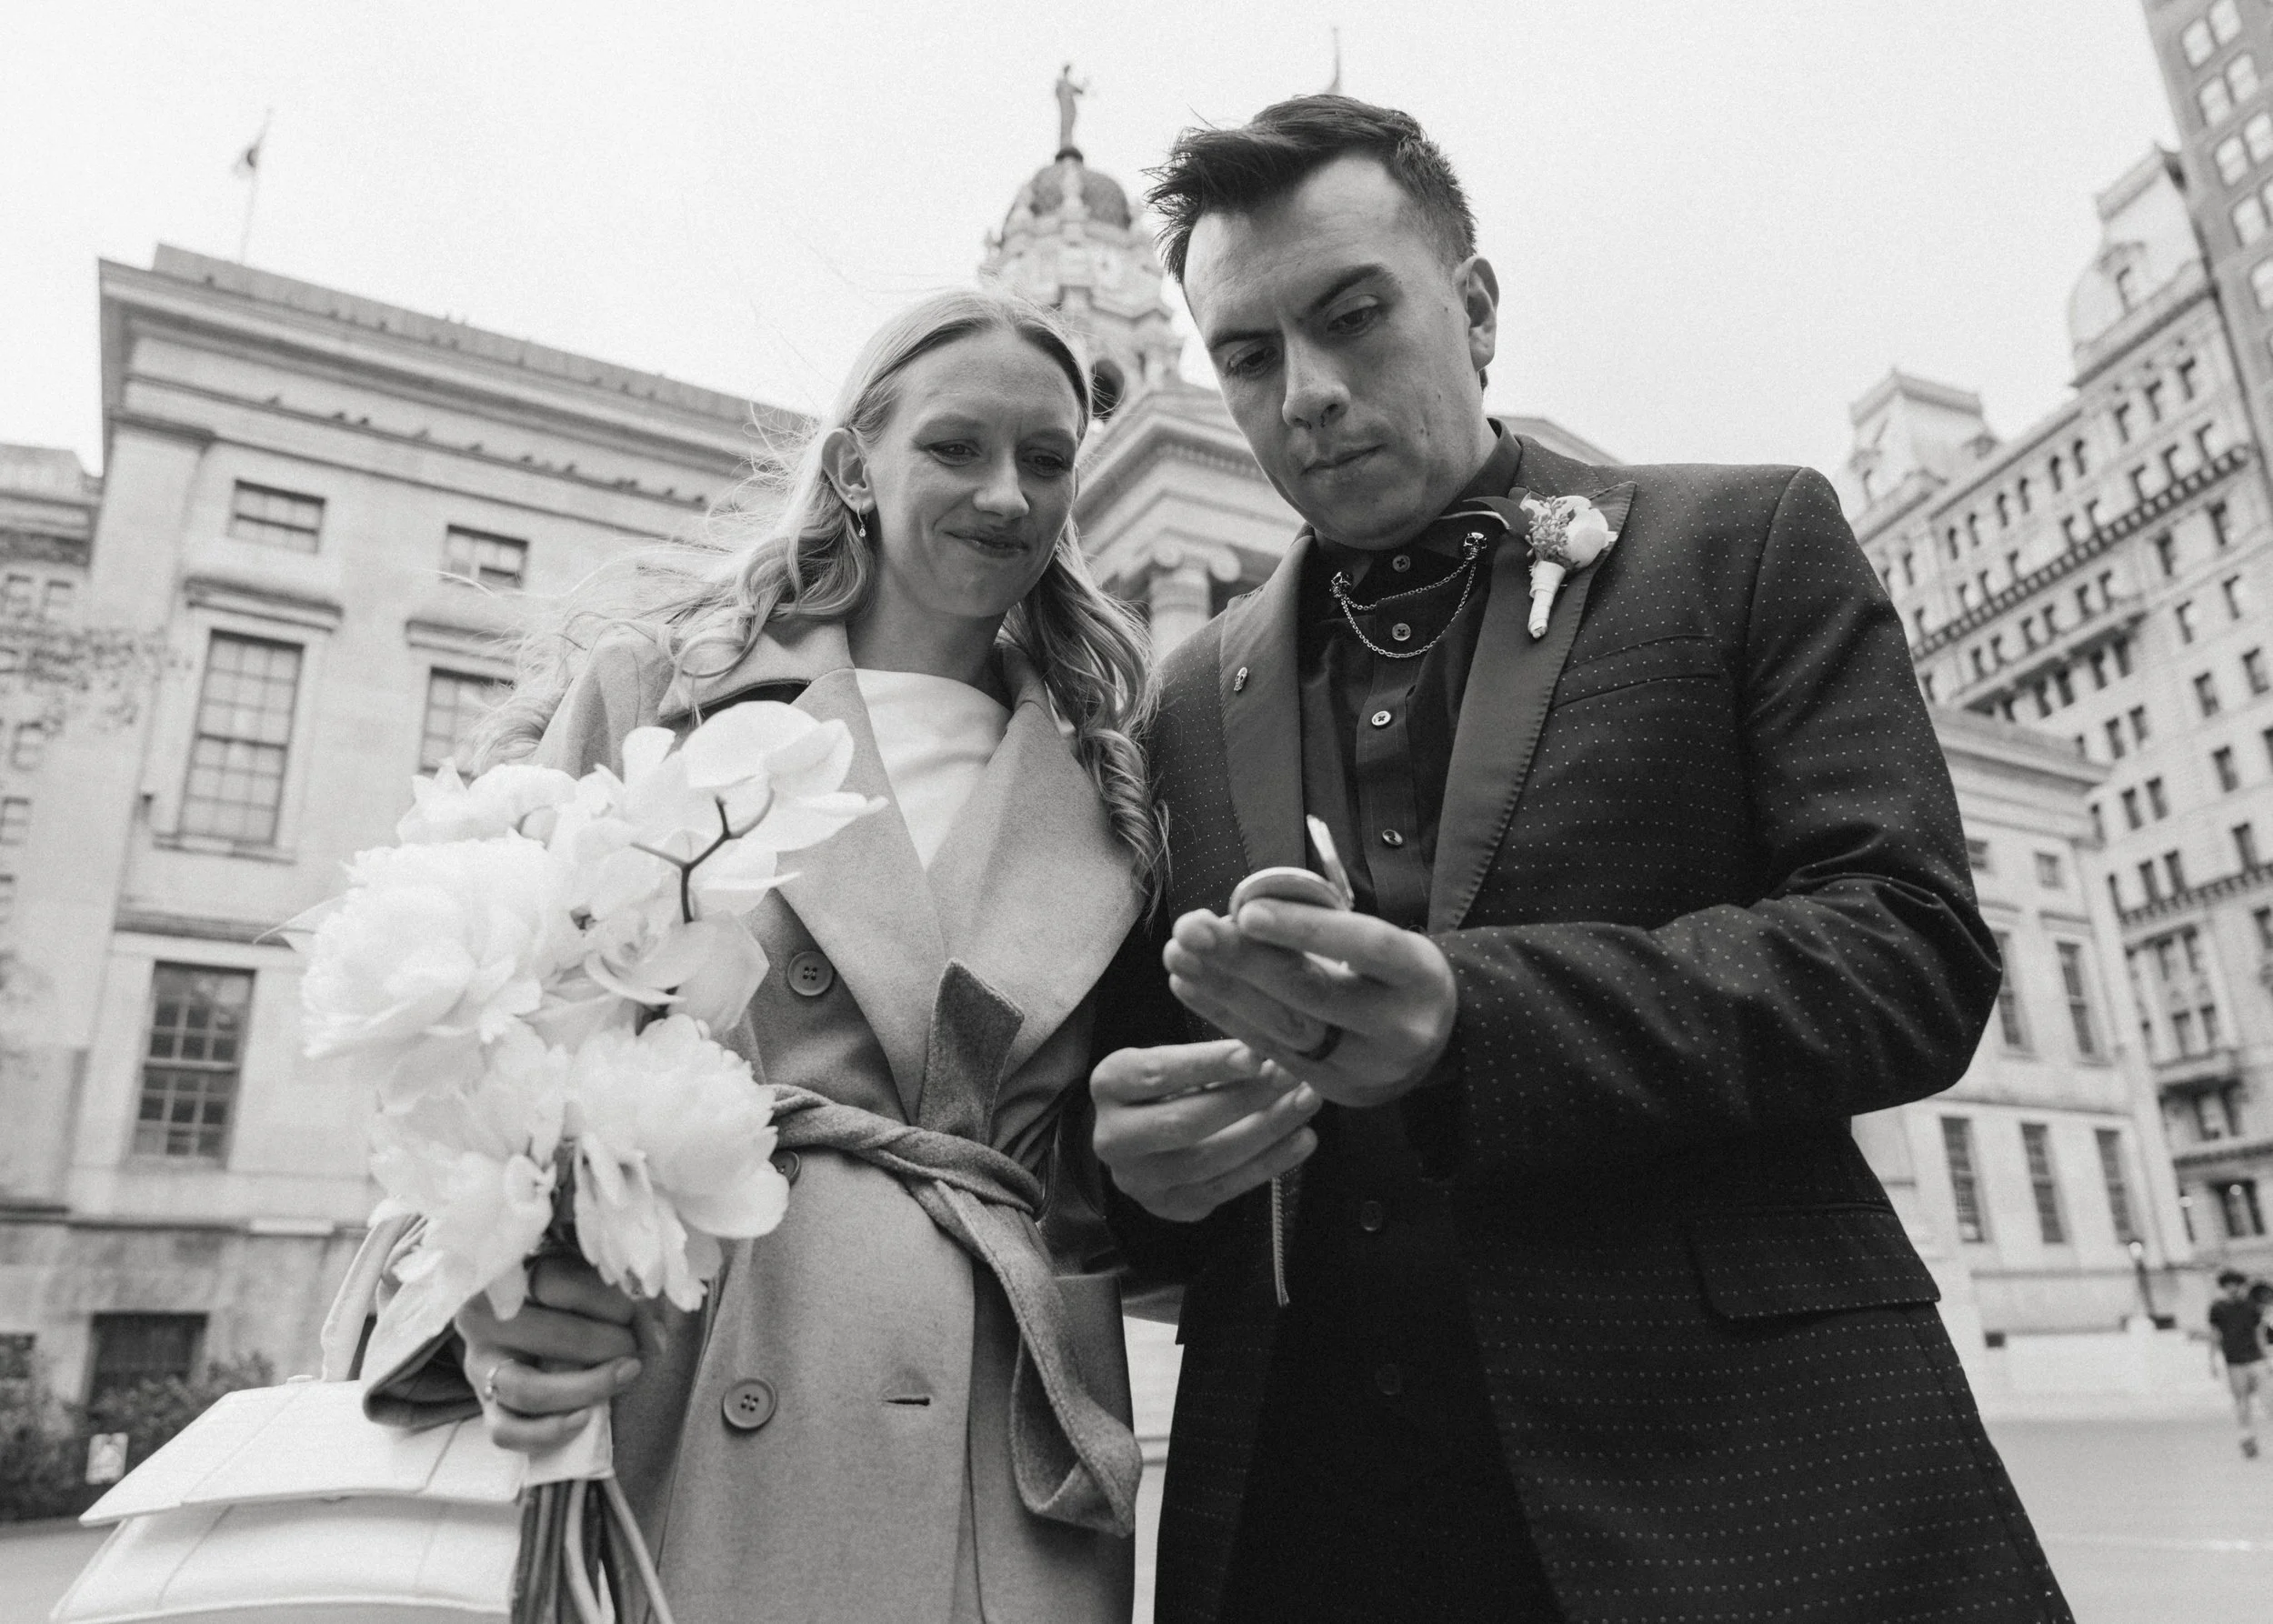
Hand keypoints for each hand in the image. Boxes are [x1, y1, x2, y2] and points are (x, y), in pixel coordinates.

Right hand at [455, 1254, 655, 1453]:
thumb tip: (656, 1338)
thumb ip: (625, 1302)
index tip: (635, 1313)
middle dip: (604, 1344)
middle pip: (546, 1336)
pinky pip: (506, 1432)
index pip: (556, 1283)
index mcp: (512, 1277)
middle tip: (635, 1349)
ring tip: (624, 1376)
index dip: (605, 1300)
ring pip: (527, 1389)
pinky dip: (547, 1432)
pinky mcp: (485, 1408)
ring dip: (585, 1388)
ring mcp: (481, 1366)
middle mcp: (485, 1320)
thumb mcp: (591, 1287)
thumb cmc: (570, 1304)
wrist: (533, 1339)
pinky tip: (585, 1419)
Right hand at [1090, 1038, 1320, 1223]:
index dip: (1208, 1064)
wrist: (1140, 1139)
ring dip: (1266, 1130)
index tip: (1256, 1054)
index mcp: (1109, 1085)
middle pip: (1183, 1122)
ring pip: (1208, 1160)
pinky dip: (1270, 1163)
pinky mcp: (1172, 1206)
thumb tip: (1268, 1052)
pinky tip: (1303, 1138)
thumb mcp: (1171, 1060)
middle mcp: (1114, 1138)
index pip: (1158, 1073)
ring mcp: (1140, 1180)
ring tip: (1306, 1101)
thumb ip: (1209, 1058)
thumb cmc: (1166, 1085)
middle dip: (1246, 1099)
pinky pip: (1226, 1188)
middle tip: (1291, 1076)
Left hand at [1164, 901, 1457, 1108]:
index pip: (1366, 947)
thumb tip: (1242, 910)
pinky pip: (1272, 1052)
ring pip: (1286, 1029)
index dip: (1306, 929)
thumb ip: (1323, 925)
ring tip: (1178, 955)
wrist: (1431, 1039)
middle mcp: (1400, 1028)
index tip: (1248, 911)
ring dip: (1223, 989)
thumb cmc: (1393, 973)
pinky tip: (1191, 985)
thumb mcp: (1382, 940)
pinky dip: (1226, 1016)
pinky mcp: (1333, 1090)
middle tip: (1192, 928)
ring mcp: (1366, 1068)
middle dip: (1244, 959)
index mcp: (1420, 976)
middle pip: (1314, 993)